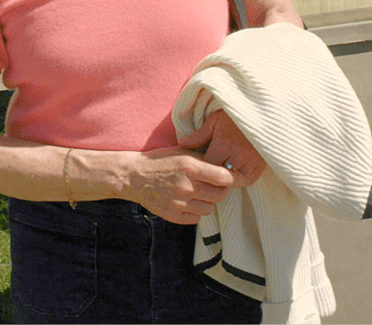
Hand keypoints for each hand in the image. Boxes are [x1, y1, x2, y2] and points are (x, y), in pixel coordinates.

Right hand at [125, 147, 243, 224]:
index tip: (238, 178)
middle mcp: (186, 186)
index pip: (223, 177)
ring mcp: (180, 203)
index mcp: (190, 167)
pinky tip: (188, 201)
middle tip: (212, 184)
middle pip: (220, 195)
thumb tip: (225, 162)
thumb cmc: (159, 161)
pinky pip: (196, 218)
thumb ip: (202, 157)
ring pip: (210, 209)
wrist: (133, 176)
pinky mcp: (173, 215)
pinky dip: (195, 211)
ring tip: (198, 193)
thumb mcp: (181, 152)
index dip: (234, 178)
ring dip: (208, 202)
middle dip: (220, 190)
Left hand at [179, 110, 265, 185]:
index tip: (198, 165)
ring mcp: (251, 159)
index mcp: (223, 143)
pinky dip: (241, 180)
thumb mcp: (214, 120)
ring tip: (220, 174)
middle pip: (220, 174)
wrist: (261, 110)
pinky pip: (249, 180)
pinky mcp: (262, 163)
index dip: (201, 167)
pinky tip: (234, 175)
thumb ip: (198, 135)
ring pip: (234, 180)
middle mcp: (238, 153)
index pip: (207, 164)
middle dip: (213, 174)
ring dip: (226, 178)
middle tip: (206, 173)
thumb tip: (180, 144)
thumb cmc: (234, 115)